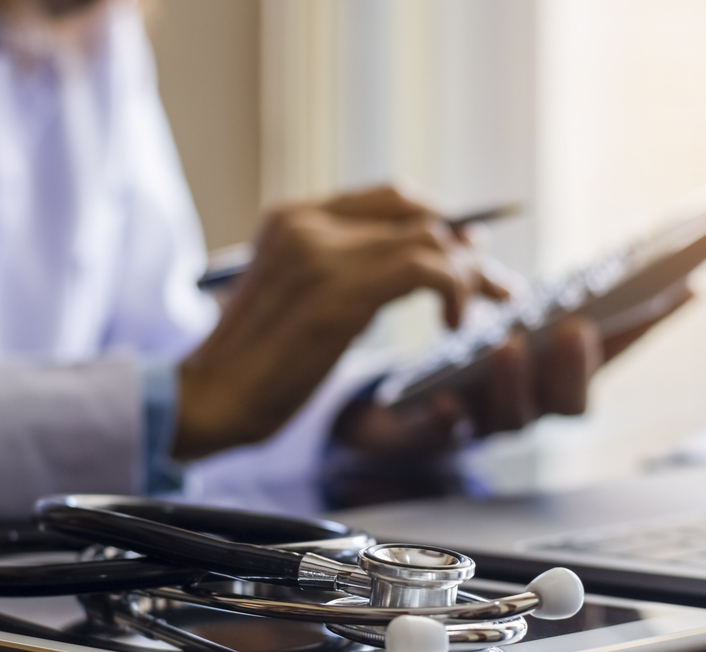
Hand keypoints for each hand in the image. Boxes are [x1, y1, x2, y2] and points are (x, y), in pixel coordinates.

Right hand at [173, 185, 507, 459]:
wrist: (208, 399)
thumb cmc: (252, 366)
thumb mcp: (294, 299)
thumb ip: (341, 272)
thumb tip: (412, 261)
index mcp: (291, 219)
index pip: (388, 198)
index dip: (439, 220)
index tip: (470, 250)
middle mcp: (307, 223)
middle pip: (417, 214)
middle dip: (467, 248)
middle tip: (497, 287)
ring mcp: (323, 252)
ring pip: (430, 239)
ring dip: (469, 275)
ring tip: (480, 311)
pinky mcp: (341, 290)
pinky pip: (427, 270)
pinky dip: (453, 292)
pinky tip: (449, 325)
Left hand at [333, 288, 693, 454]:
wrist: (388, 406)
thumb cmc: (458, 356)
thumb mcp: (500, 313)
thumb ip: (537, 290)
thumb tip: (577, 240)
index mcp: (554, 372)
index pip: (613, 351)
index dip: (650, 326)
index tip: (685, 287)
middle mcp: (531, 404)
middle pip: (571, 401)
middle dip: (577, 366)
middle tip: (576, 329)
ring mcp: (487, 424)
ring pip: (514, 418)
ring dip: (515, 381)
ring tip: (506, 346)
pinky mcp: (436, 435)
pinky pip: (446, 434)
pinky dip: (448, 418)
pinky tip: (444, 397)